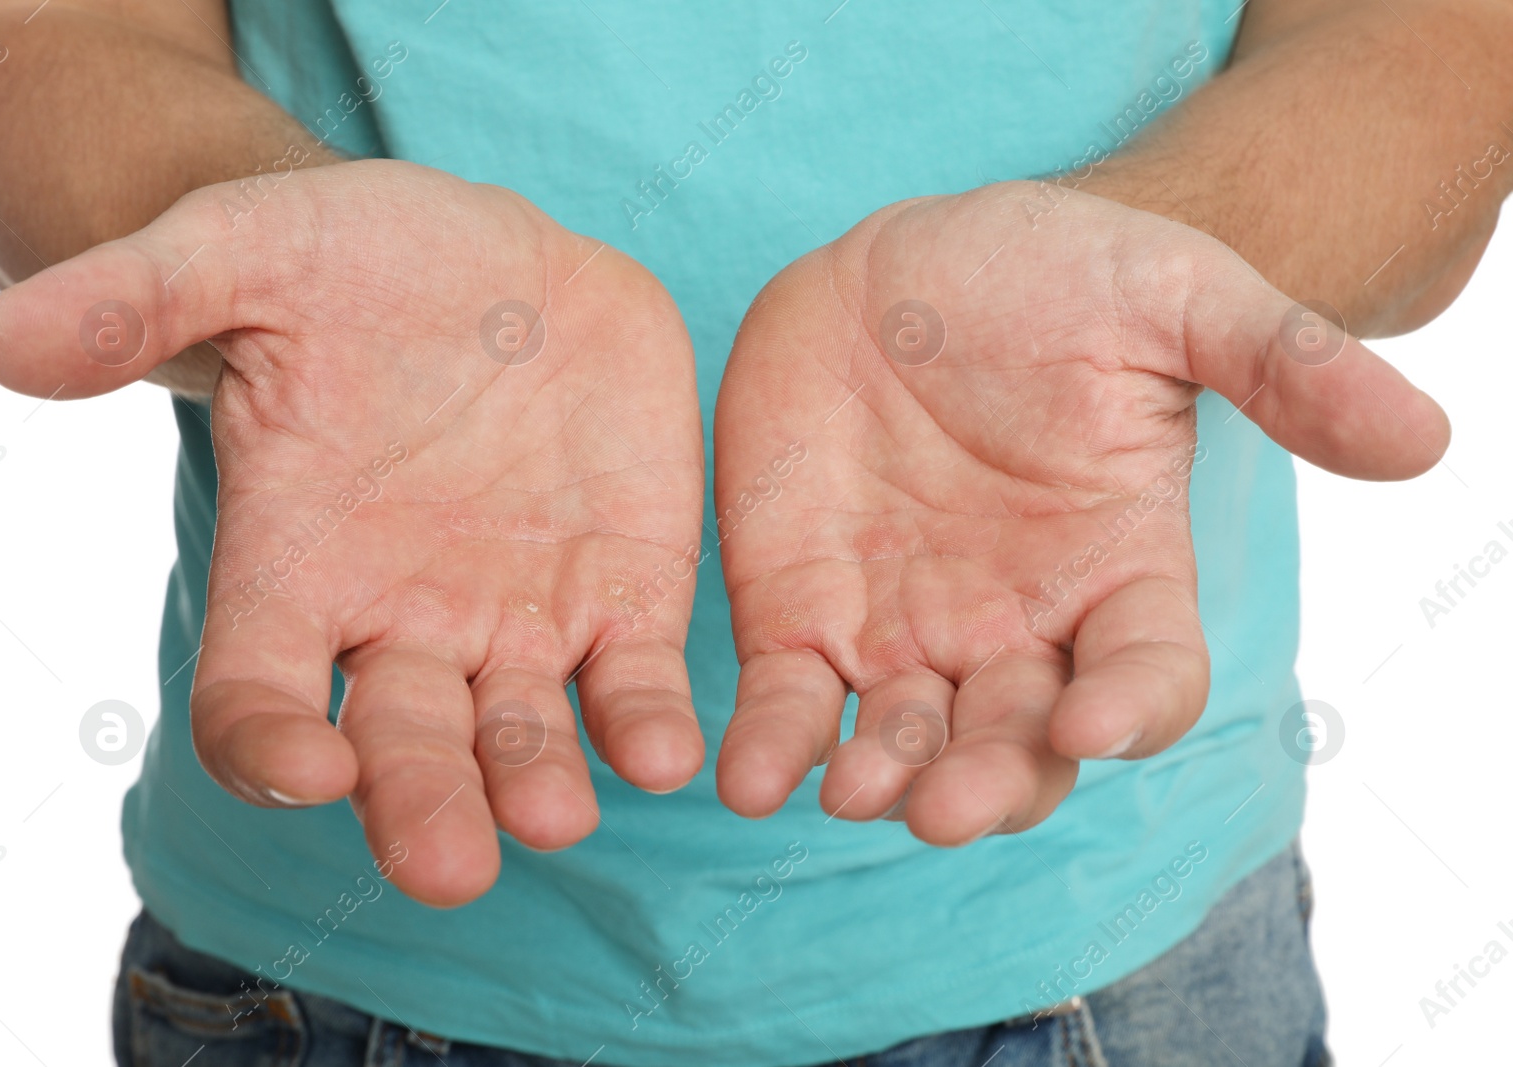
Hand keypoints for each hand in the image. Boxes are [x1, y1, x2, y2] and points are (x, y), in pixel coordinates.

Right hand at [0, 160, 705, 904]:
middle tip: (448, 865)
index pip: (256, 698)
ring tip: (560, 814)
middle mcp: (403, 622)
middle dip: (421, 806)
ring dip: (538, 783)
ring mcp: (520, 618)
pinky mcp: (624, 592)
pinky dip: (650, 723)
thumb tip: (2, 342)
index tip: (303, 766)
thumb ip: (135, 298)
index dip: (269, 744)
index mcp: (296, 571)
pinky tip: (676, 751)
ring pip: (522, 736)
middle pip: (401, 749)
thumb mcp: (237, 252)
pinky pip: (635, 681)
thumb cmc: (343, 263)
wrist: (485, 257)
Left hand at [713, 183, 1446, 842]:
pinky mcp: (804, 613)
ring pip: (903, 741)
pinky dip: (771, 745)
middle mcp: (1017, 628)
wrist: (910, 260)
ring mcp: (906, 632)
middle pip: (1019, 743)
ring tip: (848, 790)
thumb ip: (1284, 362)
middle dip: (989, 779)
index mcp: (1117, 574)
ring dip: (879, 779)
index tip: (1096, 719)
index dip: (1130, 707)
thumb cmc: (1058, 277)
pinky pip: (789, 700)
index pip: (1146, 674)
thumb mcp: (1178, 296)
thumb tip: (1425, 437)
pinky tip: (743, 777)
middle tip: (947, 803)